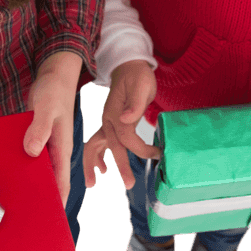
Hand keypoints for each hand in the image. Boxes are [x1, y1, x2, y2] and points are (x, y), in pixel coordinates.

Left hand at [24, 51, 81, 204]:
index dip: (58, 199)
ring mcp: (45, 144)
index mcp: (62, 147)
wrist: (53, 76)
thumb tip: (32, 151)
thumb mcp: (47, 108)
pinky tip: (7, 171)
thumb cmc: (55, 91)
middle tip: (26, 217)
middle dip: (41, 196)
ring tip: (13, 200)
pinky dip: (21, 163)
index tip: (52, 219)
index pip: (62, 179)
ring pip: (38, 168)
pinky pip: (29, 156)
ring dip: (29, 180)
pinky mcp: (35, 138)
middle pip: (49, 178)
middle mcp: (55, 150)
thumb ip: (40, 129)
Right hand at [83, 59, 160, 190]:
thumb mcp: (141, 84)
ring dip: (92, 165)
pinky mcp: (109, 124)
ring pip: (94, 147)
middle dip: (118, 166)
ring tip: (93, 183)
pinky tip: (103, 169)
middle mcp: (107, 120)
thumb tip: (127, 119)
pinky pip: (98, 144)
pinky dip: (98, 158)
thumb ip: (135, 103)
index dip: (142, 149)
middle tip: (129, 184)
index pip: (126, 138)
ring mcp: (106, 123)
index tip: (157, 153)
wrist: (128, 66)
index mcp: (115, 112)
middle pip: (108, 146)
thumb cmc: (137, 75)